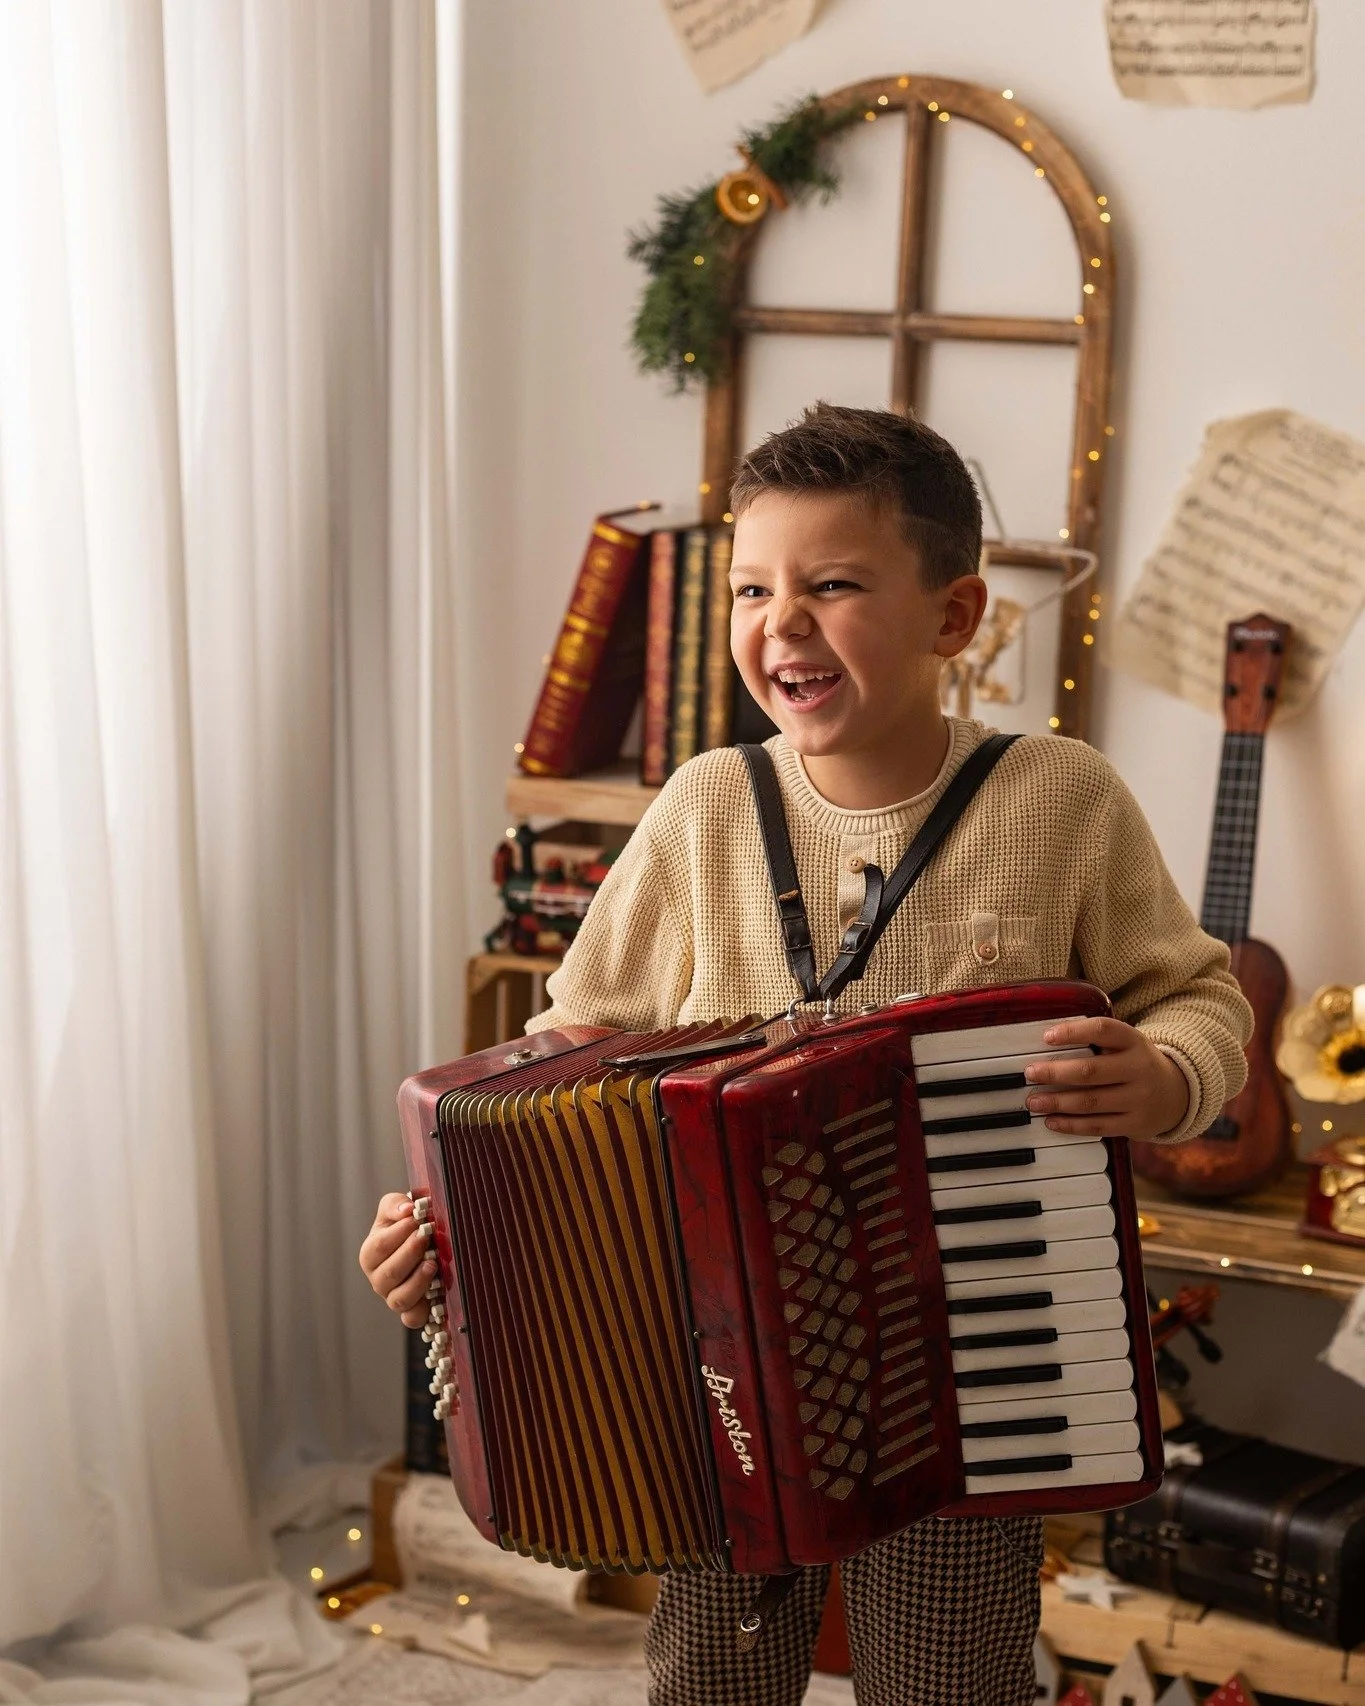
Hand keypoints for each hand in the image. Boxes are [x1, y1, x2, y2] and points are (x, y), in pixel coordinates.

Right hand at [359, 1191, 435, 1327]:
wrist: (422, 1241)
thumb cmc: (405, 1225)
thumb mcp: (396, 1209)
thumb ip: (396, 1204)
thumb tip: (406, 1210)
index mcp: (370, 1254)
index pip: (379, 1247)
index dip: (399, 1233)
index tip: (417, 1219)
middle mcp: (378, 1279)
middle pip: (388, 1273)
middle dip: (410, 1253)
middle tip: (426, 1236)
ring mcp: (393, 1297)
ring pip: (399, 1298)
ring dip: (417, 1281)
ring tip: (433, 1263)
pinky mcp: (410, 1311)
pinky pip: (412, 1318)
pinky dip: (423, 1309)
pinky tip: (436, 1290)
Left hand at [1023, 1017, 1189, 1141]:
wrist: (1177, 1094)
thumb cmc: (1136, 1063)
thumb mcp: (1126, 1044)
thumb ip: (1096, 1041)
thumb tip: (1046, 1042)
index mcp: (1134, 1041)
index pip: (1103, 1030)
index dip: (1074, 1032)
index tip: (1047, 1037)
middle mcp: (1138, 1069)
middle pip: (1091, 1071)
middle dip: (1055, 1073)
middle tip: (1030, 1073)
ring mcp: (1139, 1099)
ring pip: (1091, 1102)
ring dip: (1057, 1102)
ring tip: (1034, 1101)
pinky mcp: (1135, 1124)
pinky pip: (1098, 1126)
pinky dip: (1071, 1125)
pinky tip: (1052, 1121)